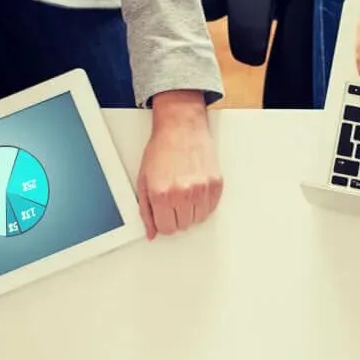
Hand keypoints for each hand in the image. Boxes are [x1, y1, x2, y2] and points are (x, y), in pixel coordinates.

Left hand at [137, 93, 223, 239]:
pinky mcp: (215, 184)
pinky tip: (195, 188)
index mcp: (161, 194)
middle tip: (173, 199)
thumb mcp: (144, 180)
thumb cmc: (162, 149)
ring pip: (198, 220)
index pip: (166, 229)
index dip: (163, 222)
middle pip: (182, 226)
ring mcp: (201, 189)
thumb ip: (146, 210)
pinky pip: (210, 208)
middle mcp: (182, 193)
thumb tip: (152, 232)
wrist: (181, 127)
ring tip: (184, 192)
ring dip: (191, 211)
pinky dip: (203, 203)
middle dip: (176, 216)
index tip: (164, 214)